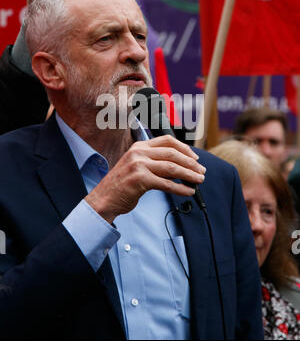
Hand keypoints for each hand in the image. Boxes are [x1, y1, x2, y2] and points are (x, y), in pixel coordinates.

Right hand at [85, 135, 205, 223]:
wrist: (104, 199)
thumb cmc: (122, 185)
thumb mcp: (138, 167)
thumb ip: (156, 163)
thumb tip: (181, 167)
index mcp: (139, 146)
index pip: (167, 140)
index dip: (185, 148)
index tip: (195, 158)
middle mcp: (138, 152)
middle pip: (172, 153)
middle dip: (191, 163)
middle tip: (201, 171)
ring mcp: (138, 165)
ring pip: (172, 167)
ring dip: (189, 174)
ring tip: (199, 181)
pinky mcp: (140, 180)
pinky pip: (166, 183)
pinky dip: (181, 188)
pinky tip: (188, 191)